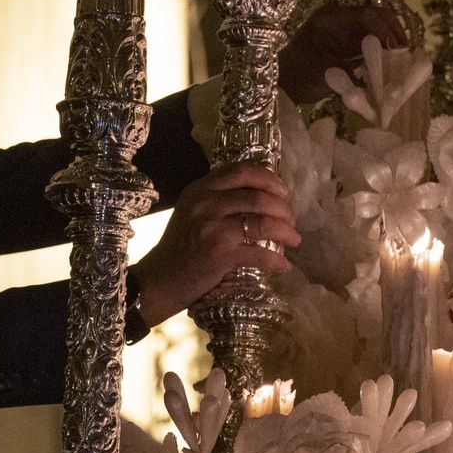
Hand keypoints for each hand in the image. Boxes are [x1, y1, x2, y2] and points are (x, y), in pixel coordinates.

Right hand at [133, 164, 299, 326]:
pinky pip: (259, 254)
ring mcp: (212, 228)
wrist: (158, 281)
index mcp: (199, 189)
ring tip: (294, 240)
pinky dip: (276, 261)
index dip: (268, 179)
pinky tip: (284, 266)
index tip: (282, 192)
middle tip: (291, 220)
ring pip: (263, 223)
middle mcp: (205, 204)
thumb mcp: (192, 213)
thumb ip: (217, 200)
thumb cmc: (178, 248)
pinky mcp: (220, 254)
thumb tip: (261, 197)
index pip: (241, 171)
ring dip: (285, 232)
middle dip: (283, 208)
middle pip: (258, 196)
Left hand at [278, 3, 406, 103]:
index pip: (367, 15)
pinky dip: (382, 49)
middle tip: (406, 55)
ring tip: (403, 60)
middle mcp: (339, 16)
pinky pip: (371, 37)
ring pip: (376, 26)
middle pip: (376, 16)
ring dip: (390, 41)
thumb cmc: (301, 78)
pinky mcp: (348, 38)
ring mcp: (344, 26)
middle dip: (394, 33)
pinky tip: (391, 63)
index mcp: (331, 18)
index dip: (387, 31)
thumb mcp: (330, 73)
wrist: (284, 83)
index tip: (400, 50)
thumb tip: (389, 68)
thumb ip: (359, 66)